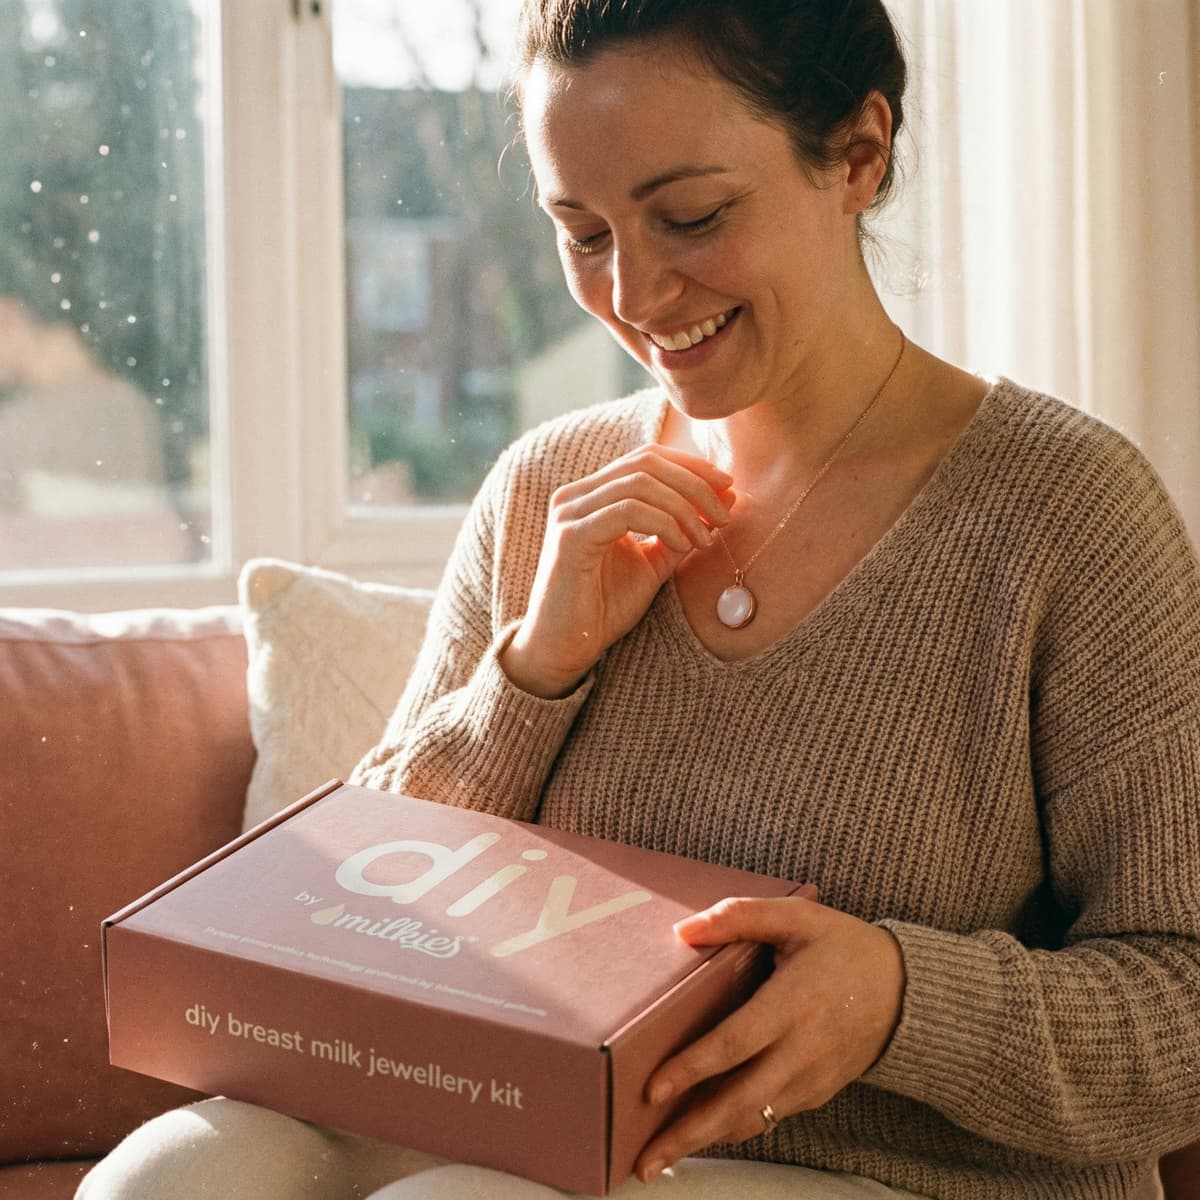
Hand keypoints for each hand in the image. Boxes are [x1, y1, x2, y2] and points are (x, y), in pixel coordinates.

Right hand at [500, 444, 732, 697]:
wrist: (565, 648)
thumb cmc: (603, 607)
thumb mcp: (653, 563)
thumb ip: (681, 530)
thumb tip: (725, 497)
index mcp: (592, 495)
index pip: (647, 458)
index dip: (691, 466)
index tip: (728, 488)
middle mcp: (576, 495)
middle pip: (646, 463)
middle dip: (695, 484)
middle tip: (725, 514)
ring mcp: (570, 512)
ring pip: (640, 483)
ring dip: (684, 508)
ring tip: (704, 538)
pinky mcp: (571, 535)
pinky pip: (628, 511)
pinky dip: (664, 524)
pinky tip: (681, 547)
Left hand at [634, 894, 905, 1181]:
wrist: (906, 991)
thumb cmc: (844, 947)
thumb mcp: (797, 915)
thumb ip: (741, 916)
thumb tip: (685, 930)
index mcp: (793, 1003)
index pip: (736, 1044)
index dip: (694, 1068)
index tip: (654, 1089)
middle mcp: (802, 1050)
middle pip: (739, 1101)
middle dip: (690, 1132)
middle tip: (646, 1158)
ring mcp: (811, 1078)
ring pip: (752, 1118)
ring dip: (706, 1139)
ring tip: (660, 1157)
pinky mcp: (816, 1093)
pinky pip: (768, 1116)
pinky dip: (734, 1128)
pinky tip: (703, 1131)